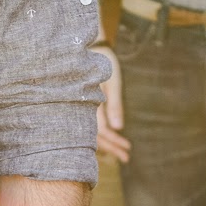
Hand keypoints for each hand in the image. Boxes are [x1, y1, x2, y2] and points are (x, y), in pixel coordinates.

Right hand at [91, 46, 130, 162]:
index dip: (113, 143)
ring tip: (121, 152)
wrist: (88, 47)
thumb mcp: (113, 82)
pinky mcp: (80, 104)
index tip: (127, 151)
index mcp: (88, 103)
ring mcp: (79, 107)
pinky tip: (108, 138)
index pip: (101, 131)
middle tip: (126, 158)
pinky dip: (99, 134)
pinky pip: (87, 124)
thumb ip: (114, 105)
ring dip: (106, 142)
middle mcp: (81, 108)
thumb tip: (118, 128)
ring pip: (91, 132)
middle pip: (95, 136)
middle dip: (111, 147)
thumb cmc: (103, 62)